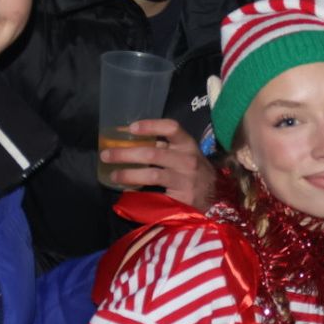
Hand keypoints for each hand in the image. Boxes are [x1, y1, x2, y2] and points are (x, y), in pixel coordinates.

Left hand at [102, 118, 216, 209]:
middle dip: (126, 153)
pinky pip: (156, 193)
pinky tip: (127, 190)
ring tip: (113, 175)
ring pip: (152, 174)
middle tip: (107, 154)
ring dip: (129, 173)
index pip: (171, 128)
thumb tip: (128, 139)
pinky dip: (139, 191)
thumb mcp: (185, 155)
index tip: (131, 128)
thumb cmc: (194, 172)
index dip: (150, 126)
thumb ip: (164, 147)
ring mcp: (185, 179)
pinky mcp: (182, 197)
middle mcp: (187, 160)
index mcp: (187, 144)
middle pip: (153, 152)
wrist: (217, 197)